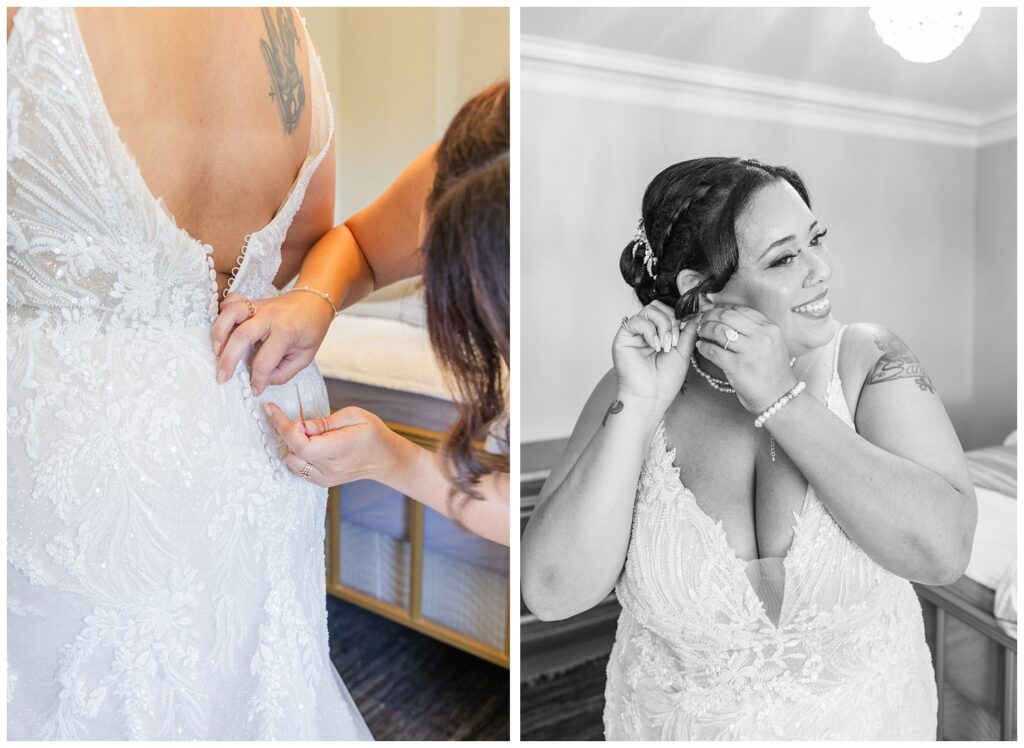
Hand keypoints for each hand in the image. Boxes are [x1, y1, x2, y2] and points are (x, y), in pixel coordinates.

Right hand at [212, 291, 334, 394]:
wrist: (315, 301)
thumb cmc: (311, 329)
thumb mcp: (305, 355)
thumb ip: (285, 372)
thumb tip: (263, 381)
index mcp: (286, 332)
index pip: (264, 361)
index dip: (257, 379)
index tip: (254, 389)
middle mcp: (270, 317)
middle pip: (242, 336)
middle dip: (228, 360)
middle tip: (222, 377)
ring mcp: (260, 306)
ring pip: (232, 313)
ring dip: (219, 332)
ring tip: (216, 351)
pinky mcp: (253, 301)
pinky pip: (232, 301)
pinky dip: (222, 312)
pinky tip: (222, 328)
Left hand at [264, 402, 405, 486]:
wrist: (386, 459)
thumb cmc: (373, 434)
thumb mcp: (354, 416)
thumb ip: (324, 422)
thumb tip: (301, 425)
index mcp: (339, 449)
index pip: (301, 444)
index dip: (283, 427)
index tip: (272, 409)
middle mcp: (330, 469)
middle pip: (292, 453)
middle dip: (284, 432)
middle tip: (287, 416)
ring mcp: (325, 478)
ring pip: (292, 462)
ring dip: (290, 444)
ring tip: (301, 430)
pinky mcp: (322, 481)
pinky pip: (298, 468)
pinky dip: (296, 454)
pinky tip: (306, 442)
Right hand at [613, 300, 697, 414]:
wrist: (651, 398)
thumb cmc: (664, 380)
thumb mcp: (683, 352)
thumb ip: (688, 332)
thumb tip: (696, 314)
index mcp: (658, 333)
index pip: (667, 311)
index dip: (679, 317)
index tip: (686, 332)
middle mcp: (645, 331)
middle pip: (658, 306)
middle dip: (671, 320)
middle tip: (674, 340)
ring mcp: (634, 334)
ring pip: (649, 309)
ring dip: (662, 325)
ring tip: (665, 345)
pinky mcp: (622, 337)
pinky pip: (636, 320)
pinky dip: (650, 331)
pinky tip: (654, 346)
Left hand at [693, 304, 797, 413]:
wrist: (778, 396)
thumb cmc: (771, 370)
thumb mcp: (771, 343)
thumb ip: (752, 328)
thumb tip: (723, 313)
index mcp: (770, 327)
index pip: (741, 309)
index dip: (721, 307)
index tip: (711, 310)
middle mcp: (762, 336)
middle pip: (727, 315)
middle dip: (710, 315)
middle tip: (701, 319)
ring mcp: (750, 351)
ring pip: (718, 330)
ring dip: (704, 329)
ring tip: (700, 332)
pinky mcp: (737, 366)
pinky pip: (713, 350)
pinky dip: (703, 347)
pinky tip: (701, 347)